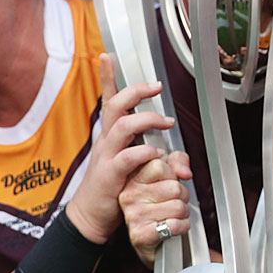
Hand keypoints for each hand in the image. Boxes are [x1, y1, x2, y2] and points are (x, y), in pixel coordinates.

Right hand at [64, 54, 175, 244]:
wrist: (92, 215)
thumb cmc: (114, 187)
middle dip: (136, 91)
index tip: (108, 57)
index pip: (108, 100)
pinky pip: (126, 157)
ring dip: (146, 120)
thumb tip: (180, 158)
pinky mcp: (109, 175)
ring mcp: (106, 156)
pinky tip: (155, 153)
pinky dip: (143, 152)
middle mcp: (106, 140)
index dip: (107, 77)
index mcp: (110, 134)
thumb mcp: (134, 168)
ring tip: (165, 122)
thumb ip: (157, 158)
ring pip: (122, 126)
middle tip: (156, 87)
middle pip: (116, 105)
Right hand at [120, 151, 193, 266]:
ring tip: (173, 215)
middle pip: (174, 187)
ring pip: (178, 206)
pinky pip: (174, 225)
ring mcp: (133, 215)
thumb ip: (178, 161)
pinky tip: (174, 227)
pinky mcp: (140, 235)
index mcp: (133, 178)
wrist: (154, 241)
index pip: (158, 165)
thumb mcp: (169, 175)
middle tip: (172, 202)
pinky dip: (182, 227)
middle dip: (182, 196)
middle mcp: (129, 195)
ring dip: (183, 213)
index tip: (168, 183)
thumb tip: (184, 171)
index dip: (172, 175)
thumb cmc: (161, 206)